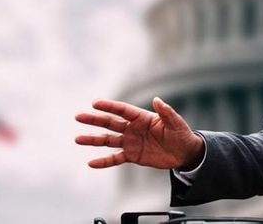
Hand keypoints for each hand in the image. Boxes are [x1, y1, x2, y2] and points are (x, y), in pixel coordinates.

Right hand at [75, 97, 204, 169]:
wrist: (184, 153)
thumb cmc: (181, 134)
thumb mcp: (176, 123)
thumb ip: (166, 112)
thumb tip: (157, 99)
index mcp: (143, 118)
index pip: (123, 110)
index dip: (109, 106)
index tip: (94, 103)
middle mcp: (133, 128)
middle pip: (111, 123)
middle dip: (95, 120)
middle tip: (78, 116)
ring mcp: (131, 142)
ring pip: (108, 140)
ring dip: (93, 140)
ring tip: (77, 139)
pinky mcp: (132, 155)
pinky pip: (115, 159)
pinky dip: (104, 161)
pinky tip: (91, 163)